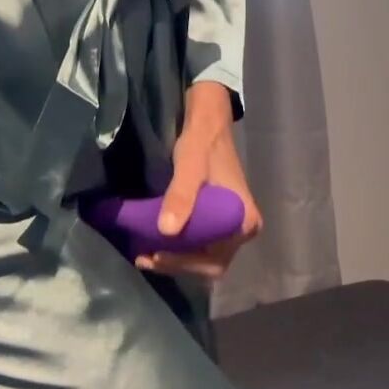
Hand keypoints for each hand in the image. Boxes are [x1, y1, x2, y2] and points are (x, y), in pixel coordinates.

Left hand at [134, 82, 262, 279]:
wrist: (208, 123)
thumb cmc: (202, 144)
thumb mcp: (189, 167)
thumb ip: (181, 197)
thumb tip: (167, 232)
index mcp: (244, 221)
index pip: (214, 260)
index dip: (183, 263)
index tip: (155, 255)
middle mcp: (243, 229)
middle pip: (209, 264)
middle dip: (177, 265)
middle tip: (145, 258)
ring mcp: (233, 226)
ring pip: (204, 256)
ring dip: (176, 259)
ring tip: (145, 254)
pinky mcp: (220, 220)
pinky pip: (202, 244)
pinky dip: (180, 247)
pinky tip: (156, 243)